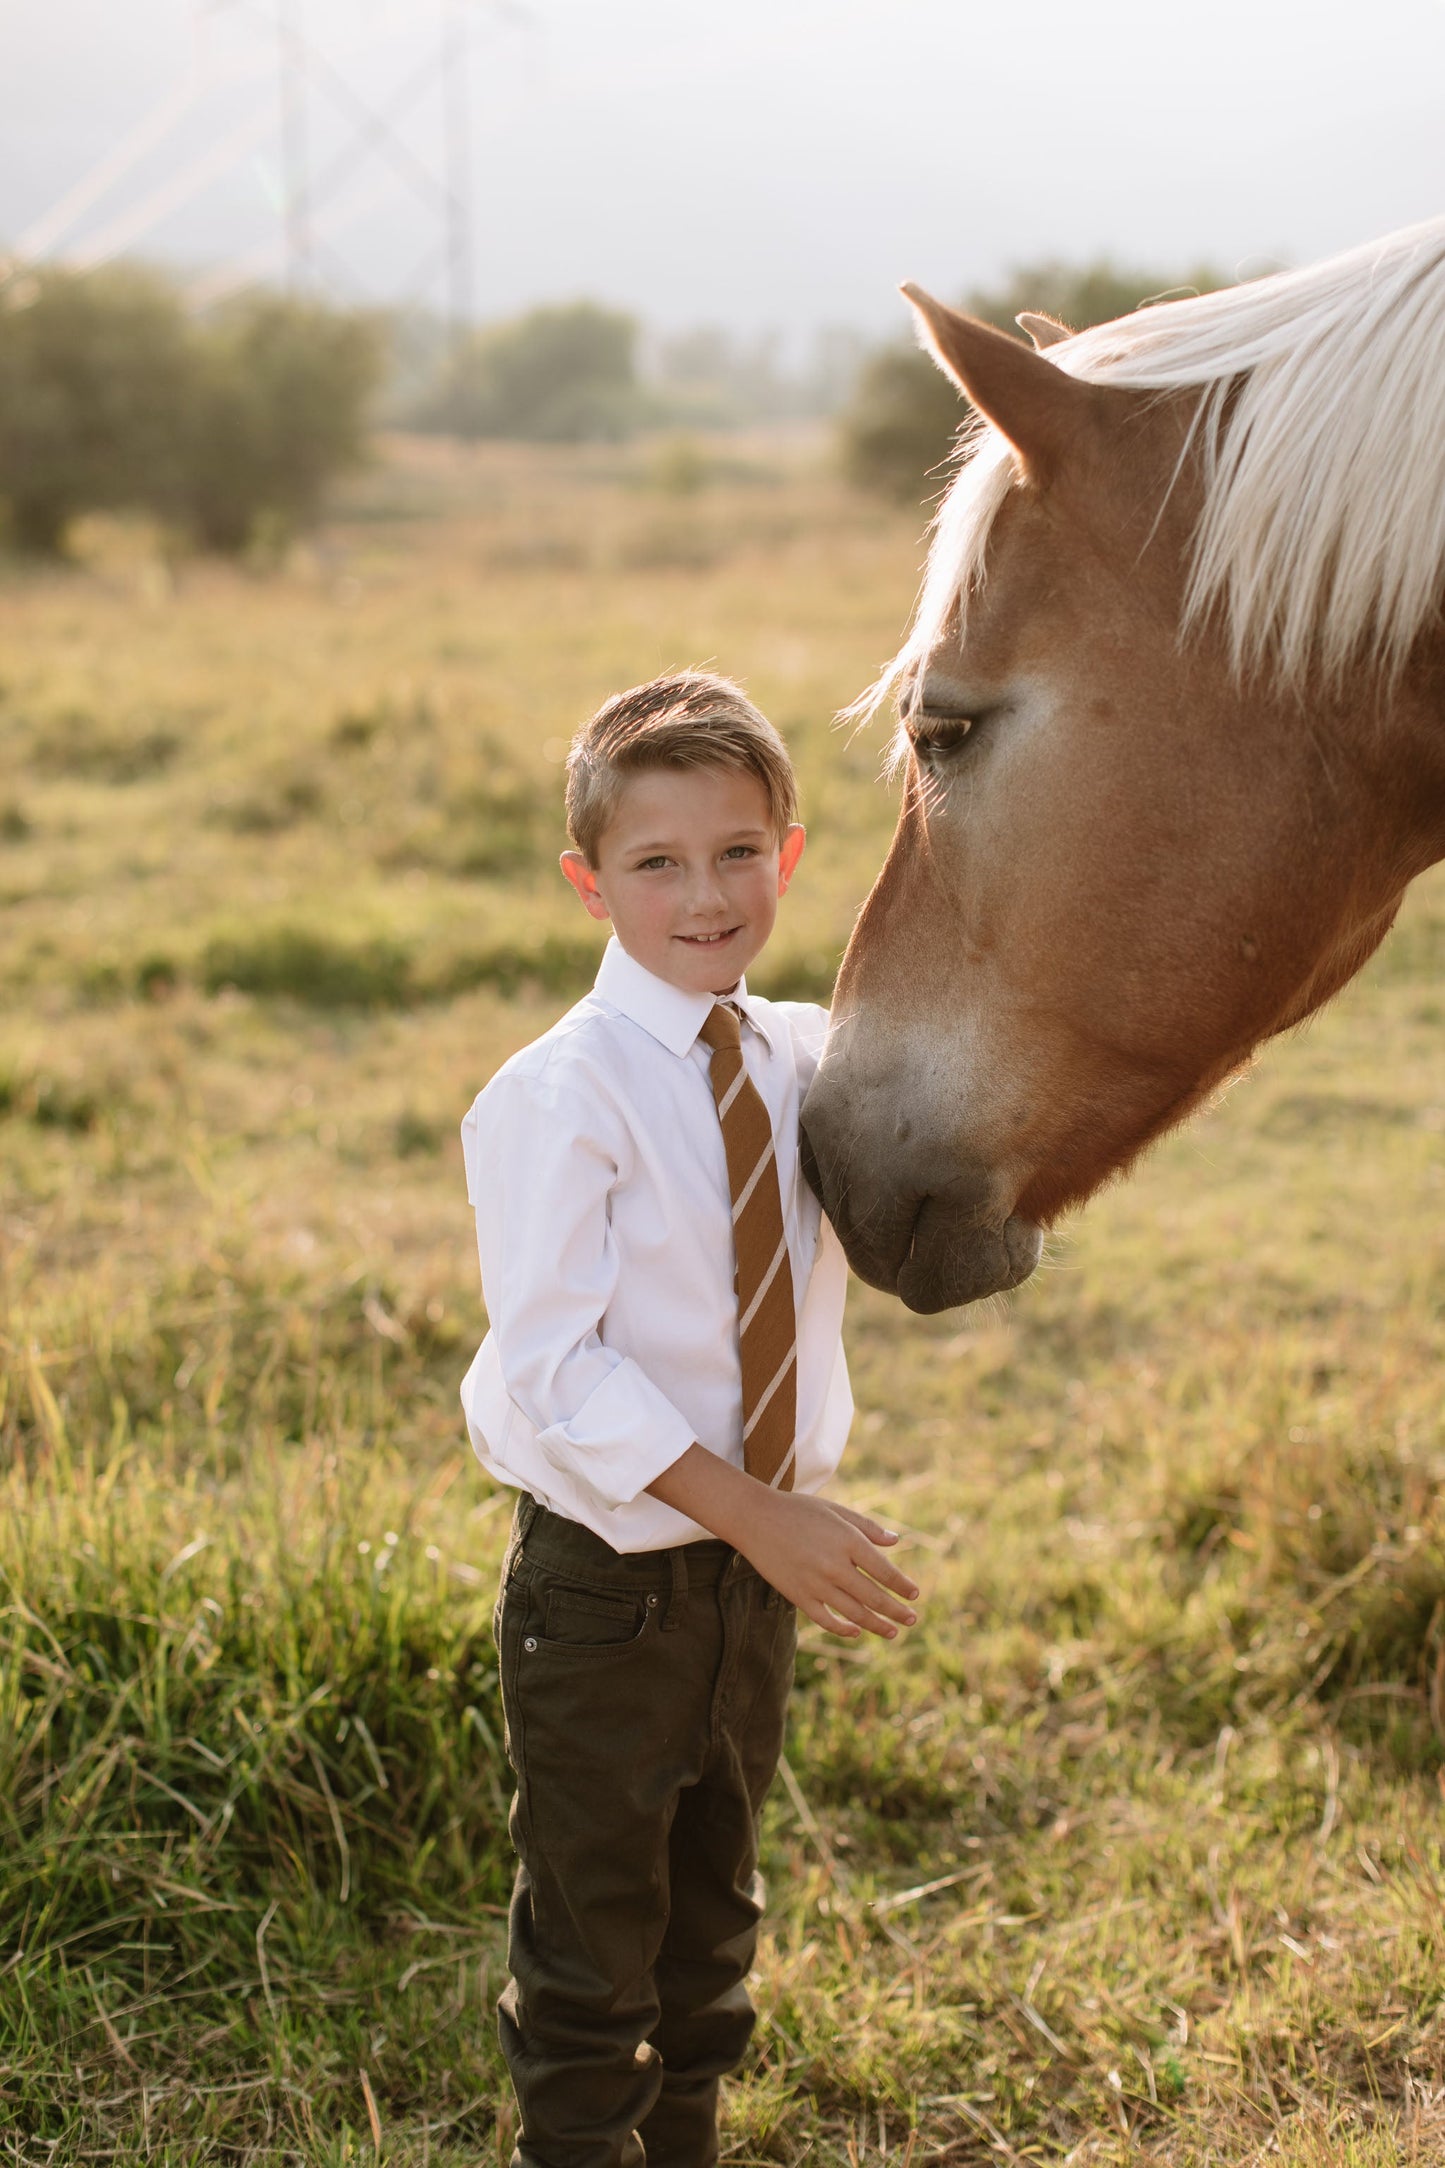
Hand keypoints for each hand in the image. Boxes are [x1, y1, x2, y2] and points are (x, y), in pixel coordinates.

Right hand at [646, 1445, 919, 1640]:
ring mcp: (815, 1584)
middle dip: (896, 1611)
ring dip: (877, 1625)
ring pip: (854, 1613)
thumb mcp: (836, 1510)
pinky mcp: (798, 1596)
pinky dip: (844, 1629)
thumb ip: (867, 1527)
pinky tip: (856, 1631)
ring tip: (892, 1632)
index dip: (902, 1586)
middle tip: (912, 1620)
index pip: (884, 1571)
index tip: (914, 1595)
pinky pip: (826, 1619)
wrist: (754, 1518)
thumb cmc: (798, 1510)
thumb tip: (896, 1541)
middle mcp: (834, 1565)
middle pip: (874, 1597)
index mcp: (847, 1541)